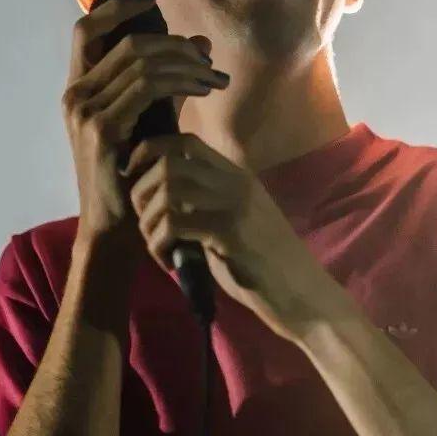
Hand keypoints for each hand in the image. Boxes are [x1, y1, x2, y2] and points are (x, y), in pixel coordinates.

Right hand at [61, 0, 228, 253]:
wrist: (116, 226)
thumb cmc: (132, 175)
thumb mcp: (148, 121)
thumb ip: (168, 82)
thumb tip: (200, 45)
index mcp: (77, 89)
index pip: (85, 30)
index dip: (117, 7)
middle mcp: (75, 95)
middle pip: (128, 43)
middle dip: (174, 43)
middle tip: (208, 57)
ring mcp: (85, 111)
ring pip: (143, 62)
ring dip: (186, 63)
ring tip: (214, 76)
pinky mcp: (103, 128)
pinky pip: (148, 87)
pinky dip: (181, 81)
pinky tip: (203, 89)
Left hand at [121, 132, 339, 343]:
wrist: (302, 294)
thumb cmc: (265, 265)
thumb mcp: (232, 224)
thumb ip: (203, 207)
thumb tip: (159, 203)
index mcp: (235, 176)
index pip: (184, 141)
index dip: (150, 152)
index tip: (135, 178)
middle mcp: (234, 182)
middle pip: (168, 162)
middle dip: (141, 191)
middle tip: (144, 223)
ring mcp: (233, 205)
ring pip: (167, 191)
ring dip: (148, 222)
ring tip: (156, 246)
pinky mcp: (229, 233)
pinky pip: (174, 224)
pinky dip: (159, 244)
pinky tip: (168, 264)